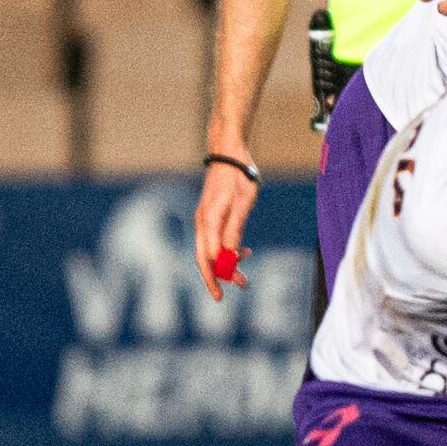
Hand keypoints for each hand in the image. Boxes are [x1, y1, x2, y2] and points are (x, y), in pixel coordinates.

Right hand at [193, 156, 254, 288]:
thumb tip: (230, 256)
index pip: (208, 257)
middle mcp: (202, 222)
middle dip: (220, 276)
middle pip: (205, 257)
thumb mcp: (243, 203)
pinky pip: (214, 239)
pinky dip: (227, 249)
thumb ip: (235, 230)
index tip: (224, 292)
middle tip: (240, 287)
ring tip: (244, 273)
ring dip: (227, 263)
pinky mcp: (210, 215)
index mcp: (209, 220)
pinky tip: (243, 251)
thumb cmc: (238, 175)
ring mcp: (204, 218)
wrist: (229, 153)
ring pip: (211, 249)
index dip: (216, 277)